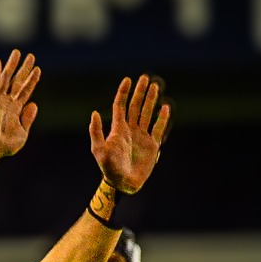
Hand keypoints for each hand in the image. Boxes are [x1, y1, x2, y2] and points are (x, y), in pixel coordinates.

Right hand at [0, 49, 40, 159]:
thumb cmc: (6, 145)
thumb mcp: (23, 133)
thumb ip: (28, 119)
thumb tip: (33, 104)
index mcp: (16, 109)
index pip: (25, 91)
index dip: (32, 80)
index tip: (38, 69)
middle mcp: (7, 102)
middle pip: (17, 81)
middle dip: (24, 68)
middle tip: (31, 56)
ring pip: (6, 79)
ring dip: (11, 66)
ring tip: (16, 52)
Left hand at [90, 74, 170, 193]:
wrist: (123, 184)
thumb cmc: (108, 168)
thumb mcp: (99, 150)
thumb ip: (96, 131)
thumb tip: (95, 112)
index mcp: (118, 130)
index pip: (120, 106)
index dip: (123, 93)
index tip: (128, 80)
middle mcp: (130, 130)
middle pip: (135, 106)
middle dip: (140, 92)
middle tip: (145, 78)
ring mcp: (141, 137)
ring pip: (147, 114)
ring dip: (150, 101)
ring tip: (154, 87)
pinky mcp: (152, 145)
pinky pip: (158, 129)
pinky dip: (162, 118)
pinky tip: (165, 107)